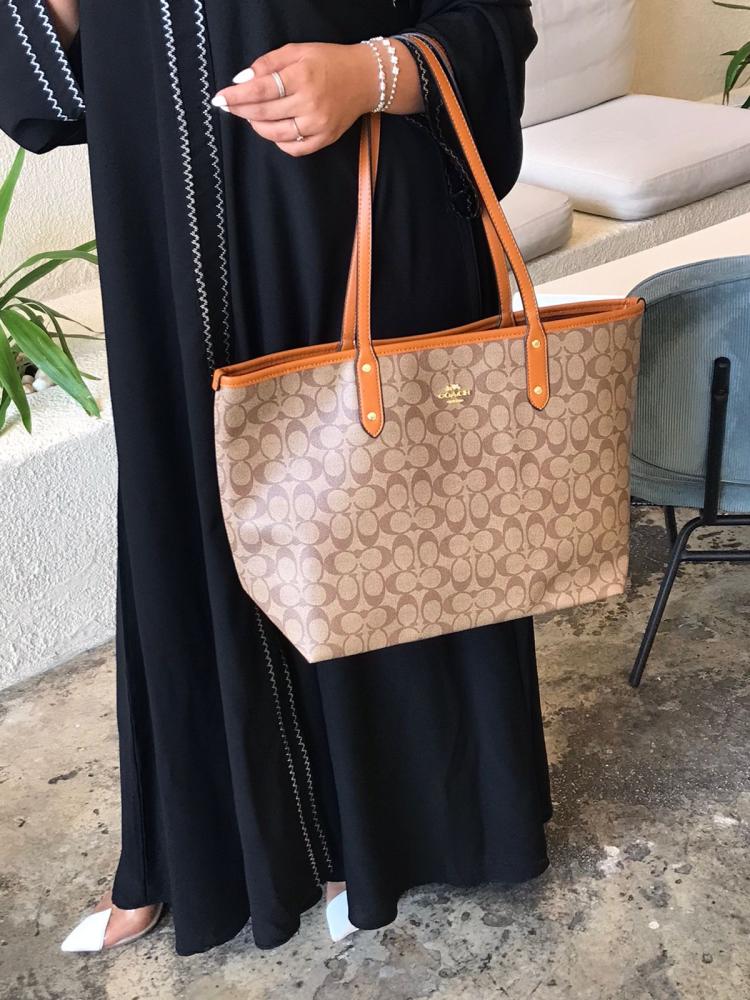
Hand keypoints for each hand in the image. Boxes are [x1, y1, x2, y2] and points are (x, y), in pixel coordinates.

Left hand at [212, 42, 377, 156]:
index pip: (260, 90)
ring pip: (275, 134)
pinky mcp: (324, 139)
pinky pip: (293, 149)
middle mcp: (310, 104)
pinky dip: (277, 141)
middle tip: (228, 107)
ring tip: (251, 116)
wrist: (364, 79)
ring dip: (257, 126)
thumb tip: (242, 80)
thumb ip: (268, 64)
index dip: (236, 96)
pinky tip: (274, 128)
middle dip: (240, 111)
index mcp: (302, 77)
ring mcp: (318, 125)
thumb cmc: (328, 62)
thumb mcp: (298, 51)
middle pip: (263, 114)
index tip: (219, 99)